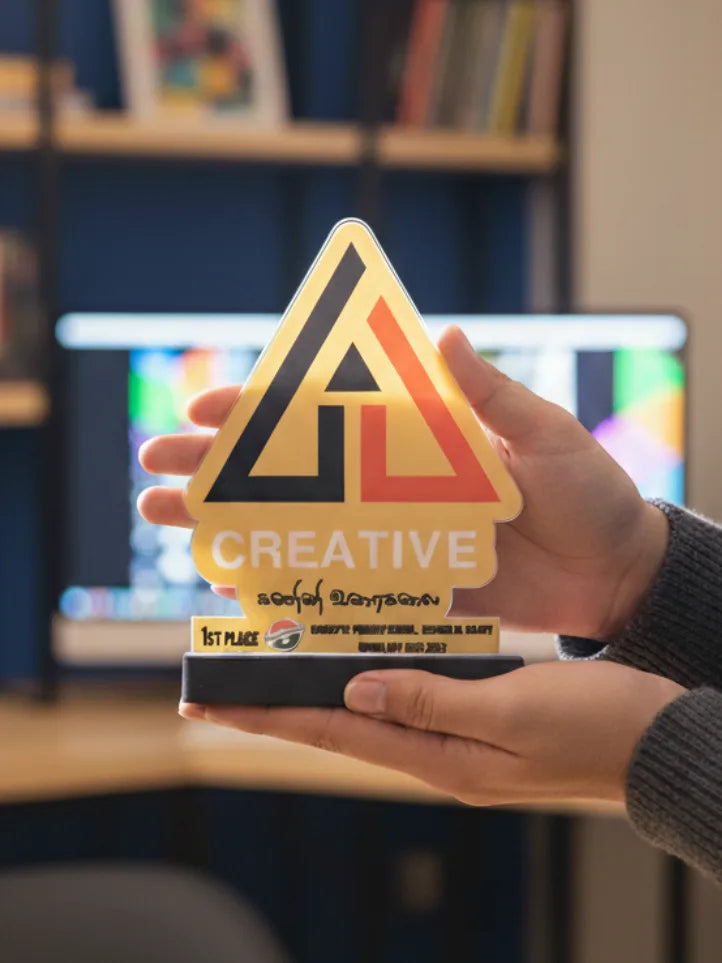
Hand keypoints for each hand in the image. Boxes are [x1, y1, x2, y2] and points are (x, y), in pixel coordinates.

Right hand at [137, 326, 667, 638]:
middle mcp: (391, 481)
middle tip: (153, 473)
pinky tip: (235, 583)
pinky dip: (286, 583)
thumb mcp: (545, 435)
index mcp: (416, 434)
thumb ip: (492, 396)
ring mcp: (392, 533)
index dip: (262, 409)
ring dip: (231, 524)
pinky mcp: (406, 582)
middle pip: (290, 470)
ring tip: (168, 525)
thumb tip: (441, 334)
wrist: (614, 571)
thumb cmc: (587, 491)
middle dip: (217, 469)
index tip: (204, 408)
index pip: (327, 412)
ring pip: (298, 525)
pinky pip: (335, 582)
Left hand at [180, 662, 684, 803]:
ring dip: (315, 694)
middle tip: (219, 687)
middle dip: (274, 709)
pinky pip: (403, 699)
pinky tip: (355, 663)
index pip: (332, 733)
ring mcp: (454, 739)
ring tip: (273, 669)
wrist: (654, 741)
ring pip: (365, 712)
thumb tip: (354, 690)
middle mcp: (436, 752)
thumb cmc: (595, 726)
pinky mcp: (474, 719)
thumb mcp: (514, 711)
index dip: (267, 718)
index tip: (208, 707)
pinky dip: (367, 682)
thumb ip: (432, 701)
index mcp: (440, 755)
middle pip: (336, 727)